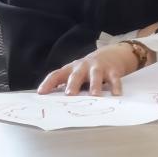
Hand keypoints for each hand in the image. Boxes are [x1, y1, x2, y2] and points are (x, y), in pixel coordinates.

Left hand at [37, 43, 151, 96]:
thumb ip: (67, 84)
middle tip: (69, 95)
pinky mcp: (112, 70)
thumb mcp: (76, 74)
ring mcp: (98, 68)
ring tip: (95, 95)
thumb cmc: (88, 70)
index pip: (56, 75)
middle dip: (72, 85)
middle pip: (76, 75)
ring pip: (95, 76)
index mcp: (70, 69)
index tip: (41, 93)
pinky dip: (115, 86)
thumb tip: (52, 101)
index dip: (48, 83)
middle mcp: (82, 67)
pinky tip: (116, 94)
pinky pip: (114, 78)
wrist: (110, 55)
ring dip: (95, 85)